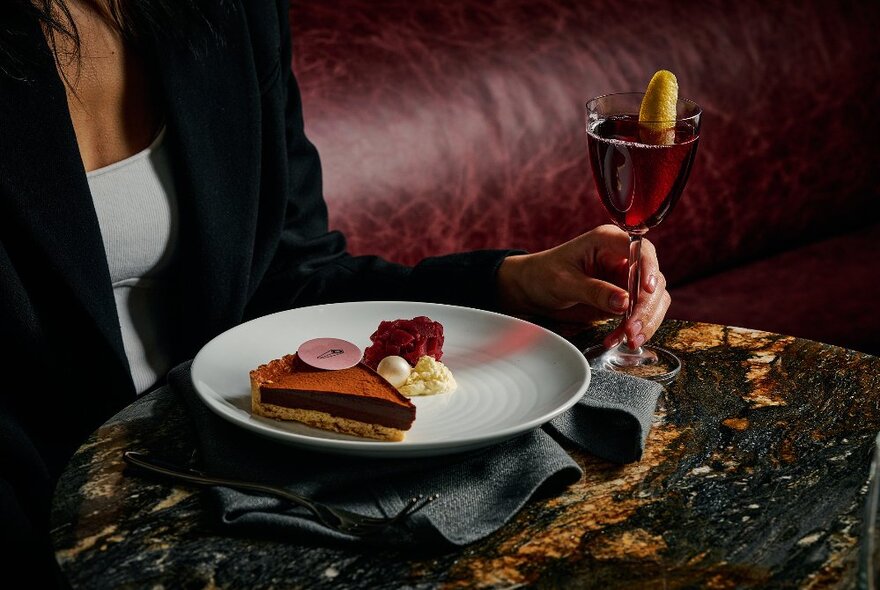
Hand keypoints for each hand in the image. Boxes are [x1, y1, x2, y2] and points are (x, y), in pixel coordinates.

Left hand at [496, 224, 670, 348]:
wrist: (532, 289)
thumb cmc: (543, 275)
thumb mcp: (564, 282)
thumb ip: (594, 291)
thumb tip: (624, 303)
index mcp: (608, 241)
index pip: (641, 251)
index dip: (649, 269)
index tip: (646, 290)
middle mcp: (623, 258)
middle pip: (654, 280)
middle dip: (646, 307)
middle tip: (631, 329)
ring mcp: (626, 280)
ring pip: (654, 300)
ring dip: (645, 322)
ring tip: (628, 340)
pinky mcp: (624, 300)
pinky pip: (640, 315)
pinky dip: (634, 329)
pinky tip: (617, 339)